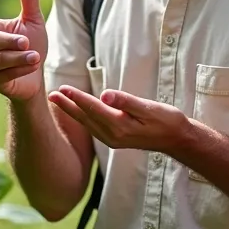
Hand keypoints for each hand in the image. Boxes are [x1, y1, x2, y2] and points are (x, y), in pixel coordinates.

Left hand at [48, 86, 189, 152]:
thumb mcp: (148, 108)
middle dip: (67, 105)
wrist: (177, 139)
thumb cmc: (166, 120)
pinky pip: (93, 127)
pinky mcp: (115, 140)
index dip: (77, 98)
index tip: (62, 88)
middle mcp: (112, 136)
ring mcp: (112, 140)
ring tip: (58, 101)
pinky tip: (78, 112)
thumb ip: (125, 101)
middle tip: (51, 94)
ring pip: (87, 123)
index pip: (92, 109)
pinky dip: (82, 118)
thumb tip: (104, 94)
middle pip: (85, 117)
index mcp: (119, 126)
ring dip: (72, 111)